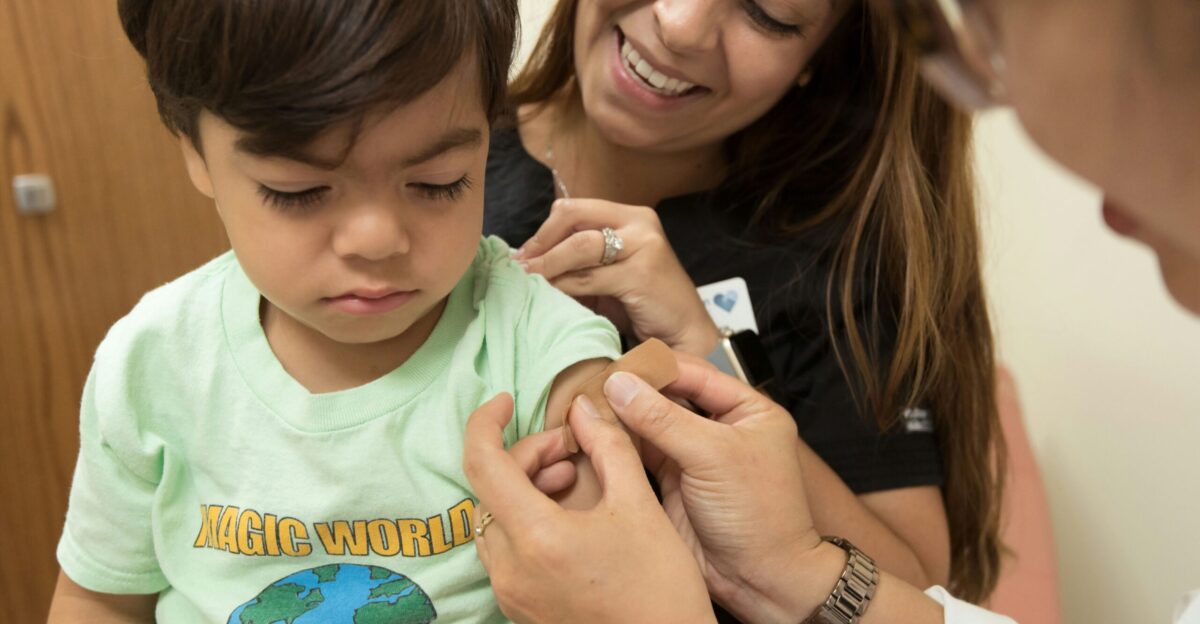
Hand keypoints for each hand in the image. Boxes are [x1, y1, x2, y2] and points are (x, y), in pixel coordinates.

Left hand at [463, 393, 714, 623]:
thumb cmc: (660, 588)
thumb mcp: (640, 505)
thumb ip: (608, 446)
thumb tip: (585, 408)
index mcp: (536, 538)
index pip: (482, 463)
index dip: (485, 422)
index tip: (504, 401)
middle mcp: (511, 569)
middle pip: (491, 489)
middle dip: (527, 456)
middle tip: (571, 449)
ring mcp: (511, 593)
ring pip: (494, 519)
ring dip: (525, 488)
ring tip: (572, 479)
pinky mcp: (520, 608)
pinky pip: (505, 549)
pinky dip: (526, 520)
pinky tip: (566, 516)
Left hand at [513, 198, 720, 355]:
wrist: (684, 334)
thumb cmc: (643, 305)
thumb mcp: (608, 275)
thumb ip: (579, 262)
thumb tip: (528, 260)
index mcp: (630, 216)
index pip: (574, 209)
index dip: (543, 231)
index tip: (524, 255)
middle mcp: (640, 222)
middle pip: (573, 218)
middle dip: (541, 243)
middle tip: (520, 267)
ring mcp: (644, 245)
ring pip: (579, 246)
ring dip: (547, 265)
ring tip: (528, 281)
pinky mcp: (642, 273)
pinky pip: (588, 277)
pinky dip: (563, 286)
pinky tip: (550, 296)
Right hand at [598, 355, 829, 621]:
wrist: (761, 579)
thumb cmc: (761, 516)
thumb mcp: (713, 456)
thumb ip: (664, 418)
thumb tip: (620, 385)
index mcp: (748, 410)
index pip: (695, 373)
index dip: (655, 369)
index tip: (617, 366)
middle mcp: (721, 428)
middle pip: (669, 397)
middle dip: (634, 393)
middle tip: (595, 386)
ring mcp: (696, 456)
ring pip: (651, 425)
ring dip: (622, 418)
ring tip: (588, 407)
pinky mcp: (674, 482)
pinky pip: (641, 454)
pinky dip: (619, 445)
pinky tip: (595, 435)